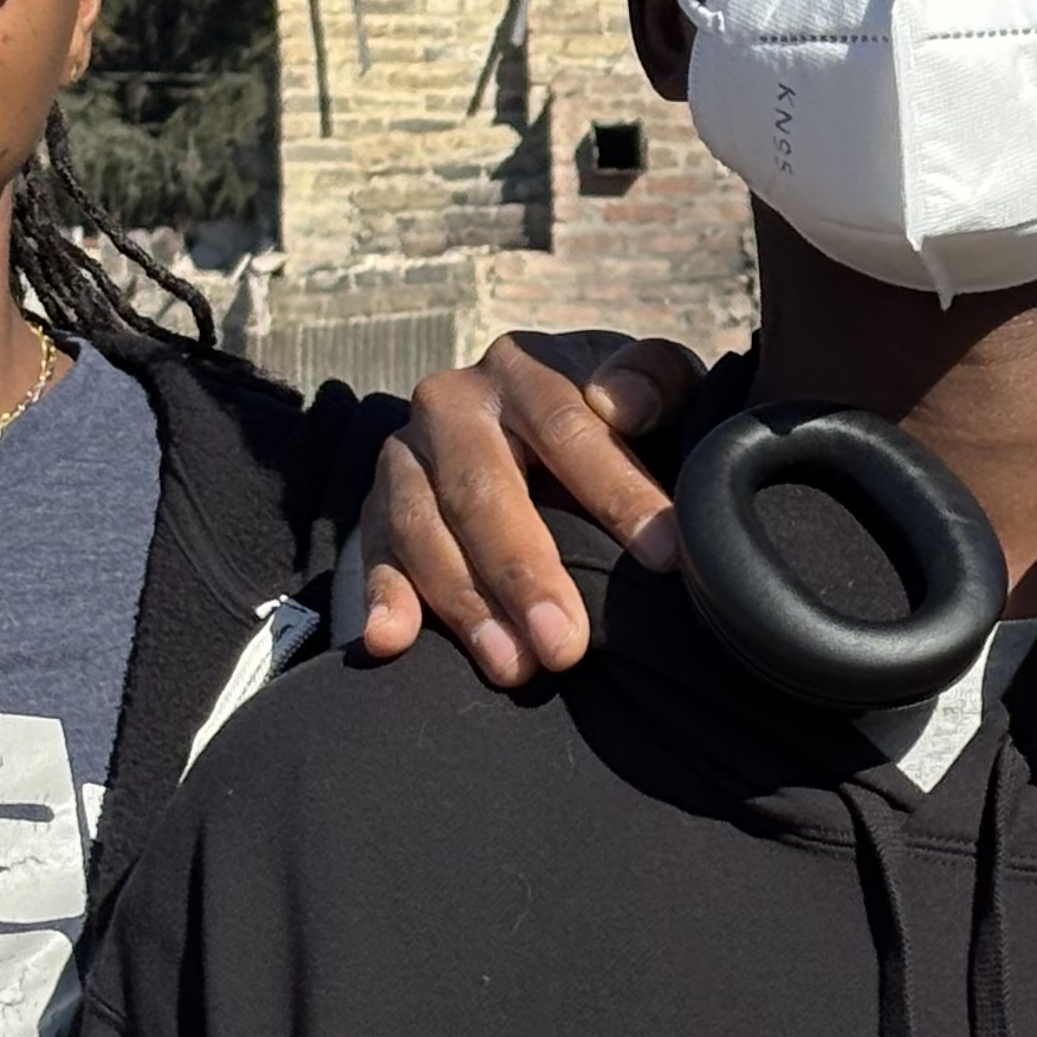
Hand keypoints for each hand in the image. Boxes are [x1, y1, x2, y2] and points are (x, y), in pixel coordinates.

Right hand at [351, 330, 698, 685]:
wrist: (529, 424)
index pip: (567, 428)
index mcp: (524, 369)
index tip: (664, 557)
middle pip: (482, 489)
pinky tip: (391, 639)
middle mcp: (452, 404)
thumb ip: (656, 379)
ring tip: (513, 667)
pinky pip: (372, 553)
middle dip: (524, 572)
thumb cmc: (611, 416)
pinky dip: (381, 596)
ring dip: (466, 604)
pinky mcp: (375, 507)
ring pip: (424, 528)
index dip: (616, 492)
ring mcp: (405, 456)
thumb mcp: (650, 384)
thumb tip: (623, 403)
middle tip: (565, 645)